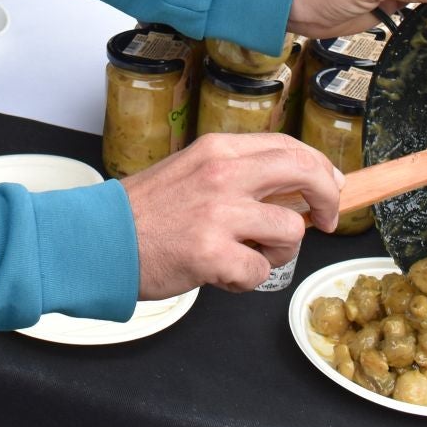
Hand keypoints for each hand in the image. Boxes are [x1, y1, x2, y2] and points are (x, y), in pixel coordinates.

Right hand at [122, 132, 343, 296]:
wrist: (97, 240)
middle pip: (305, 172)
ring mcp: (218, 214)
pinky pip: (260, 273)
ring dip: (278, 252)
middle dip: (328, 198)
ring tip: (246, 256)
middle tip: (326, 220)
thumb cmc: (143, 212)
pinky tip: (220, 273)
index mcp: (218, 150)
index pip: (290, 146)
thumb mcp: (190, 171)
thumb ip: (236, 174)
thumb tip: (289, 190)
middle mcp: (223, 175)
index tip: (329, 186)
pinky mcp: (212, 254)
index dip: (319, 169)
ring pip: (291, 232)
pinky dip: (246, 280)